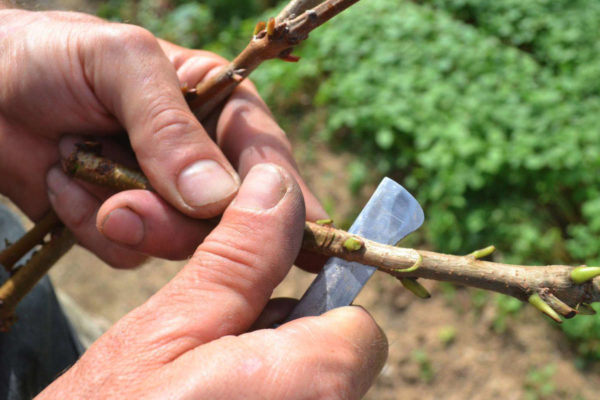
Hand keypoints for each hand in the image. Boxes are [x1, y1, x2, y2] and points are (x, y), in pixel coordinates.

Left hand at [0, 9, 326, 267]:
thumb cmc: (53, 56)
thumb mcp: (120, 64)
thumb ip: (171, 126)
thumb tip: (218, 197)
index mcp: (218, 106)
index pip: (267, 156)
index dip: (285, 199)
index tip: (302, 242)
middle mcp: (199, 155)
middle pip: (228, 214)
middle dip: (181, 222)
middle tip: (127, 211)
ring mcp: (162, 194)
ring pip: (181, 241)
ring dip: (132, 223)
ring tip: (81, 180)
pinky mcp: (125, 223)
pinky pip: (130, 251)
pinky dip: (92, 227)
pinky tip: (63, 186)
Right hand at [36, 165, 386, 398]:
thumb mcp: (168, 327)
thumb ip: (239, 258)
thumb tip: (277, 186)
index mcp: (314, 383)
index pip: (359, 326)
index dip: (312, 306)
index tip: (260, 305)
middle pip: (337, 357)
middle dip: (287, 337)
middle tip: (215, 346)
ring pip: (313, 383)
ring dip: (270, 369)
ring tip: (205, 380)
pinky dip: (264, 390)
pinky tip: (211, 397)